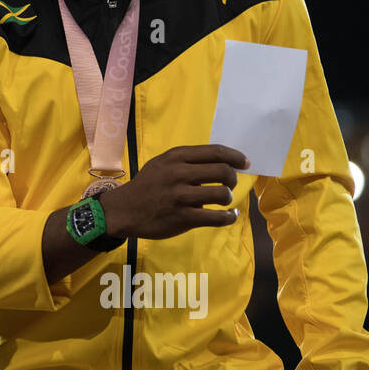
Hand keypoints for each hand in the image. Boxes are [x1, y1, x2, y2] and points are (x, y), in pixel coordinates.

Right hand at [100, 144, 248, 239]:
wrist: (124, 210)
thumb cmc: (147, 185)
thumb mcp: (162, 163)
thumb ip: (186, 160)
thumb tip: (220, 162)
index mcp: (176, 157)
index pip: (215, 152)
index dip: (235, 157)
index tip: (245, 163)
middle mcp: (179, 174)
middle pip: (223, 171)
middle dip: (233, 178)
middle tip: (230, 184)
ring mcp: (181, 196)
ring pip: (221, 194)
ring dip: (228, 197)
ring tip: (224, 200)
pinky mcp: (183, 217)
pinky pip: (216, 217)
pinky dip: (228, 217)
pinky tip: (228, 215)